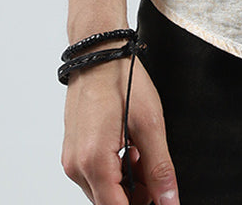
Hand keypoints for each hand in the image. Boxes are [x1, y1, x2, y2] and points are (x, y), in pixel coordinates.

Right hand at [62, 57, 179, 204]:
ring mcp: (71, 159)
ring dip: (126, 183)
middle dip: (136, 195)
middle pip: (109, 203)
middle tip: (156, 171)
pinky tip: (129, 149)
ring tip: (142, 153)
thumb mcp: (150, 124)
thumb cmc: (122, 79)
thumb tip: (169, 201)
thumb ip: (160, 168)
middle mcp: (76, 166)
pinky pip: (94, 175)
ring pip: (102, 191)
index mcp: (94, 162)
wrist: (99, 52)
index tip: (159, 199)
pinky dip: (114, 171)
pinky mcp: (72, 151)